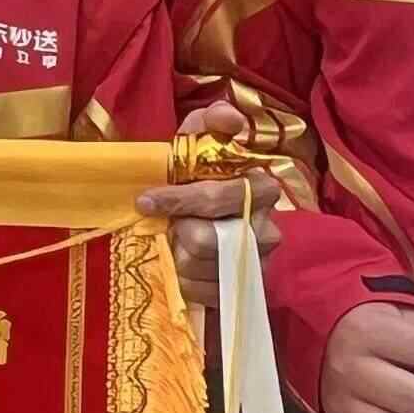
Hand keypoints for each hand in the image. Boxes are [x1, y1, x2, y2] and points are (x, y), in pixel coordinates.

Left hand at [135, 100, 280, 308]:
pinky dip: (186, 280)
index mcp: (260, 188)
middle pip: (204, 240)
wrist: (211, 221)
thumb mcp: (202, 141)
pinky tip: (186, 266)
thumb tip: (231, 119)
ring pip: (198, 267)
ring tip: (179, 244)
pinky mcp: (247, 291)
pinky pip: (203, 292)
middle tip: (170, 225)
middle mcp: (268, 228)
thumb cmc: (201, 178)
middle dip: (178, 232)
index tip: (145, 201)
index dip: (179, 200)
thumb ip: (212, 121)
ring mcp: (260, 263)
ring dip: (178, 255)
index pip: (217, 197)